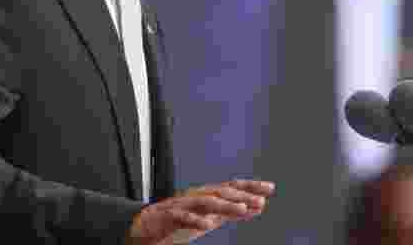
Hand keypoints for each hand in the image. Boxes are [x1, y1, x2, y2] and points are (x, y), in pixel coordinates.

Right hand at [128, 179, 274, 244]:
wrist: (142, 226)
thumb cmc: (177, 221)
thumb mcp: (208, 217)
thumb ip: (230, 212)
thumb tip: (255, 206)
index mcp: (206, 195)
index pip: (232, 188)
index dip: (250, 187)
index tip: (270, 188)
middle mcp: (196, 196)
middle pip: (222, 193)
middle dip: (242, 196)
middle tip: (261, 200)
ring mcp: (182, 205)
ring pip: (206, 202)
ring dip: (225, 205)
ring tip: (242, 209)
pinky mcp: (168, 217)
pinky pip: (183, 217)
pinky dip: (195, 219)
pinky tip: (208, 224)